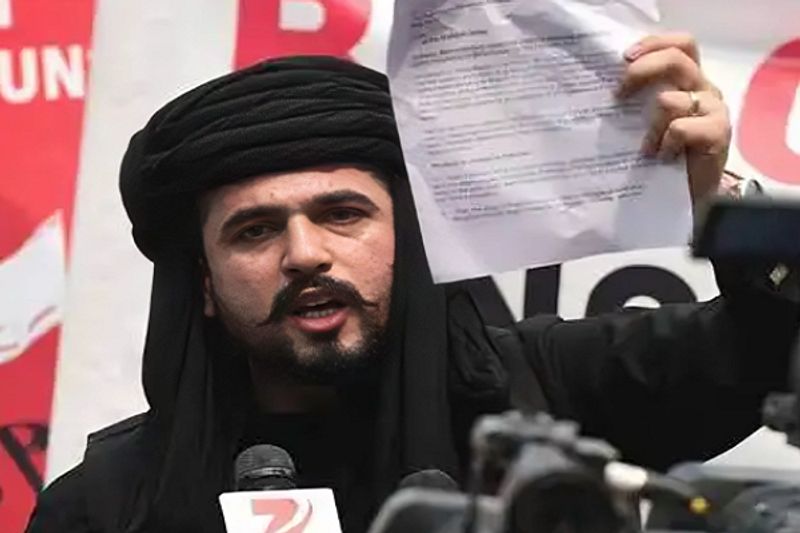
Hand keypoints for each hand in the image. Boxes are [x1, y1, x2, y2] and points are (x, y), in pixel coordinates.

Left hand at [616, 34, 730, 204]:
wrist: (683, 200)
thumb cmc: (660, 160)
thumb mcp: (644, 124)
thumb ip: (637, 101)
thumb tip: (599, 91)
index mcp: (687, 81)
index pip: (680, 44)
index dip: (654, 43)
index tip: (624, 58)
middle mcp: (703, 89)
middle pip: (677, 58)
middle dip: (642, 71)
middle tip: (618, 94)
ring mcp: (712, 110)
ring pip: (670, 99)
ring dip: (650, 125)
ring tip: (646, 149)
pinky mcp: (718, 133)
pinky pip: (680, 127)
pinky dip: (665, 143)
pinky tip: (662, 158)